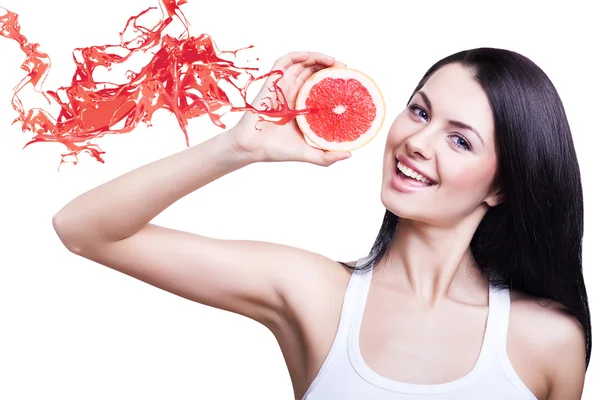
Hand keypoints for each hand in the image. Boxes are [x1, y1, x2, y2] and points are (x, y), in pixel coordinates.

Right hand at [230, 51, 351, 165]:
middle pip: (312, 72)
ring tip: (334, 62)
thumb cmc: (276, 150)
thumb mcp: (308, 154)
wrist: (253, 148)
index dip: (332, 81)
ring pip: (301, 64)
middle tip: (344, 69)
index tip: (347, 82)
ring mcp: (282, 87)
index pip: (318, 87)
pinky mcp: (273, 82)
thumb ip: (326, 157)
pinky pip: (284, 61)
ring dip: (318, 58)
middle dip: (328, 67)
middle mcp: (292, 94)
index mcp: (300, 106)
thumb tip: (349, 154)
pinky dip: (298, 55)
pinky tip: (312, 56)